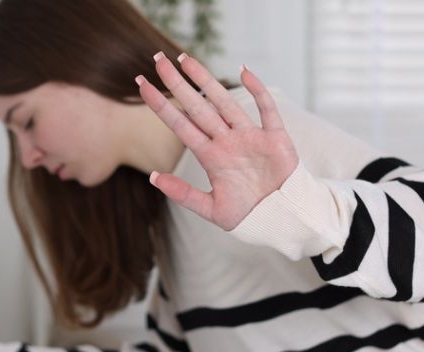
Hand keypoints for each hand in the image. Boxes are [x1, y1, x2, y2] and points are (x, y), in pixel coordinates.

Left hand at [136, 52, 298, 230]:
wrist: (282, 220)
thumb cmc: (248, 216)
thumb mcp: (211, 209)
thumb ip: (183, 193)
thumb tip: (153, 177)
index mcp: (211, 157)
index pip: (180, 124)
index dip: (161, 105)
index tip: (141, 85)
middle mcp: (227, 142)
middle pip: (198, 107)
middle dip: (177, 84)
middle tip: (158, 59)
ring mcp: (250, 137)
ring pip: (225, 102)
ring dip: (207, 81)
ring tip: (186, 59)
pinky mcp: (275, 139)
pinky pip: (266, 109)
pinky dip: (258, 90)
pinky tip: (245, 71)